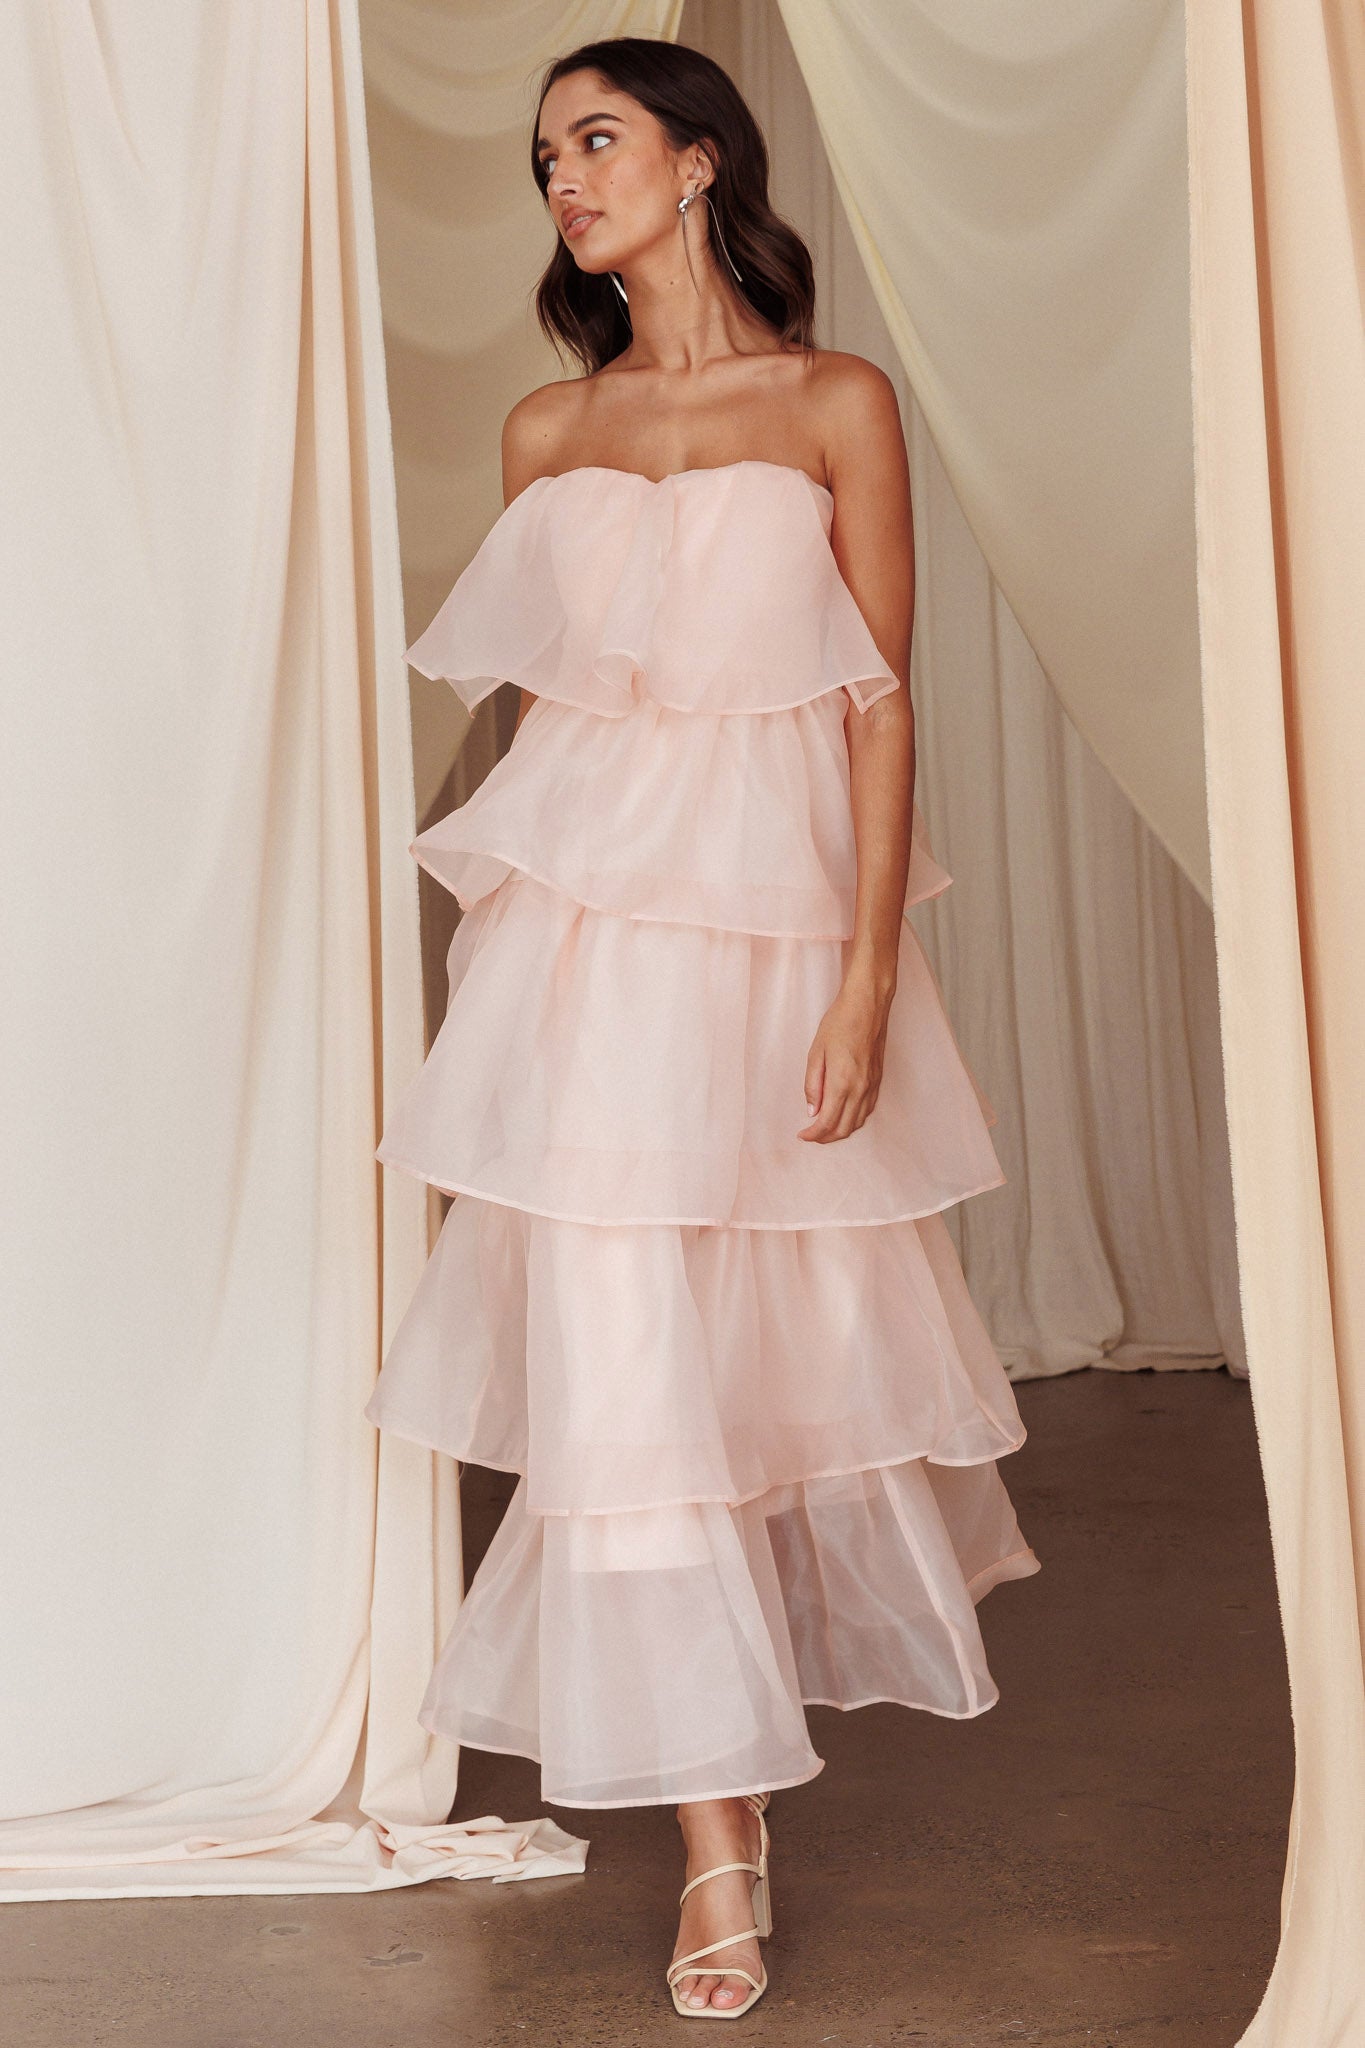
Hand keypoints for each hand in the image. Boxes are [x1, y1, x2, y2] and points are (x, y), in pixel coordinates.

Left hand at [798, 970, 894, 1142]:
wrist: (867, 1006)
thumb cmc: (839, 1023)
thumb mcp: (816, 1052)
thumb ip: (813, 1085)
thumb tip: (812, 1110)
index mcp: (842, 1083)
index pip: (827, 1122)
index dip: (813, 1134)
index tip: (802, 1135)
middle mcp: (860, 1089)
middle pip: (844, 1128)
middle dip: (826, 1137)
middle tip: (811, 1134)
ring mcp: (872, 1085)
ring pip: (858, 1122)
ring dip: (841, 1130)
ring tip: (825, 1128)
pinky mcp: (878, 1080)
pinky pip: (868, 1109)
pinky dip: (854, 1119)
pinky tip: (844, 1114)